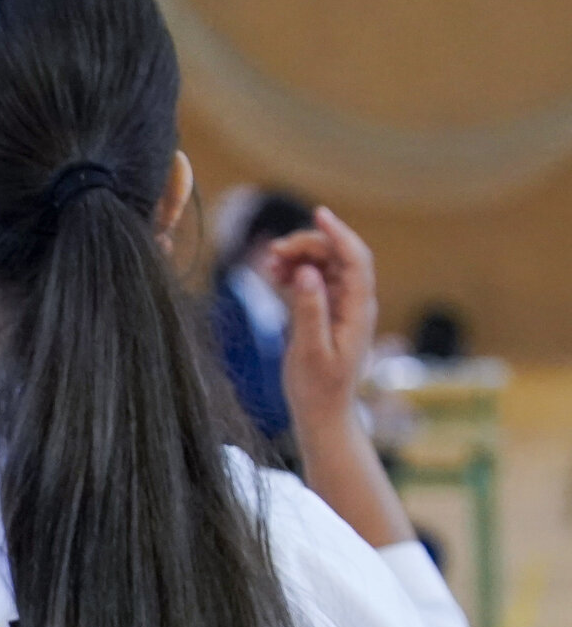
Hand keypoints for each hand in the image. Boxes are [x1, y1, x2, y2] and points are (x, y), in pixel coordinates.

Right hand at [264, 206, 377, 443]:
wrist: (323, 413)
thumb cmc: (317, 388)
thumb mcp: (309, 351)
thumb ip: (309, 310)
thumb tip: (306, 271)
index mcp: (357, 310)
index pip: (355, 259)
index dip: (338, 233)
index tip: (319, 213)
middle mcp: (354, 303)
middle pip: (336, 256)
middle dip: (307, 246)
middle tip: (273, 254)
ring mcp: (341, 306)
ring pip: (323, 265)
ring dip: (298, 258)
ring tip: (269, 267)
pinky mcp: (326, 311)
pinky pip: (313, 280)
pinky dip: (295, 272)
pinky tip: (273, 276)